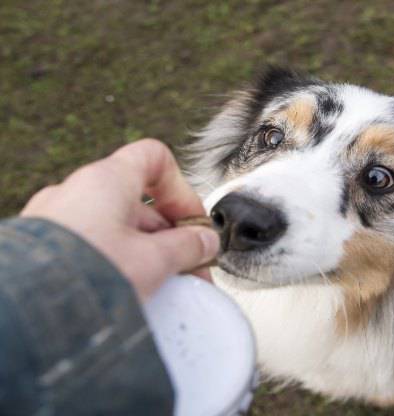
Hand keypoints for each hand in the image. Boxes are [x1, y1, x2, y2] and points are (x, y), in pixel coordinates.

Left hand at [20, 139, 218, 299]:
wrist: (26, 314)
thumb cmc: (85, 277)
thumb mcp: (153, 261)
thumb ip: (187, 247)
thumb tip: (204, 242)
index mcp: (106, 181)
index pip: (154, 158)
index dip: (181, 189)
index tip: (193, 223)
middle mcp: (75, 192)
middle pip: (138, 202)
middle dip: (168, 236)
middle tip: (187, 268)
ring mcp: (54, 219)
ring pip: (114, 226)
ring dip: (143, 252)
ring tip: (158, 288)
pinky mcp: (41, 249)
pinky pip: (89, 246)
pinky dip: (113, 262)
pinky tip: (124, 293)